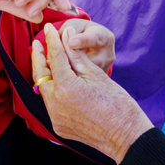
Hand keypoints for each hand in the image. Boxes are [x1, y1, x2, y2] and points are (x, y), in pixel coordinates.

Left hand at [31, 23, 152, 162]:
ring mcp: (55, 117)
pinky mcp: (59, 126)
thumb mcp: (97, 74)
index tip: (49, 28)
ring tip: (46, 60)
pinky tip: (57, 83)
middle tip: (38, 43)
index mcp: (66, 87)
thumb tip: (66, 36)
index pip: (55, 57)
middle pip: (40, 74)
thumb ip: (77, 55)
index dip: (52, 40)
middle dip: (38, 57)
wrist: (126, 136)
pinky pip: (50, 104)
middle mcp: (56, 104)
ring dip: (44, 74)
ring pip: (44, 89)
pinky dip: (52, 91)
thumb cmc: (117, 104)